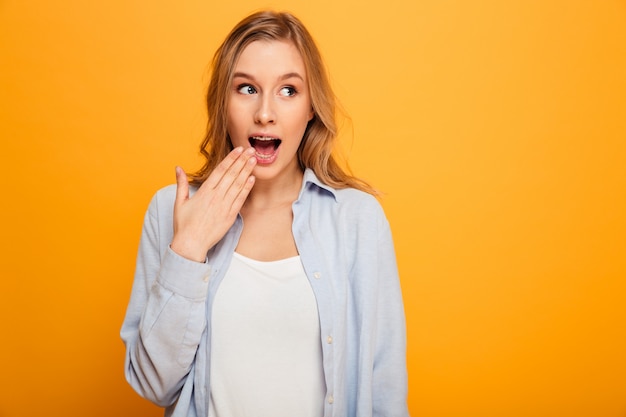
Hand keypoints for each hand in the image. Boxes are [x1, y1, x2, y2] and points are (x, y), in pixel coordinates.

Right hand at [170, 147, 256, 261]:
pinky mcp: (230, 216)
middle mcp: (216, 197)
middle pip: (231, 175)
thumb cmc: (184, 225)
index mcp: (204, 192)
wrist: (191, 244)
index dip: (230, 159)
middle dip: (242, 161)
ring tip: (254, 160)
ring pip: (238, 185)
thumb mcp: (179, 202)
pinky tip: (252, 179)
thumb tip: (178, 168)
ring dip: (246, 171)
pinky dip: (246, 189)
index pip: (220, 170)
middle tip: (251, 150)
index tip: (238, 150)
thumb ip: (181, 184)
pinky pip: (240, 200)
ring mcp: (224, 206)